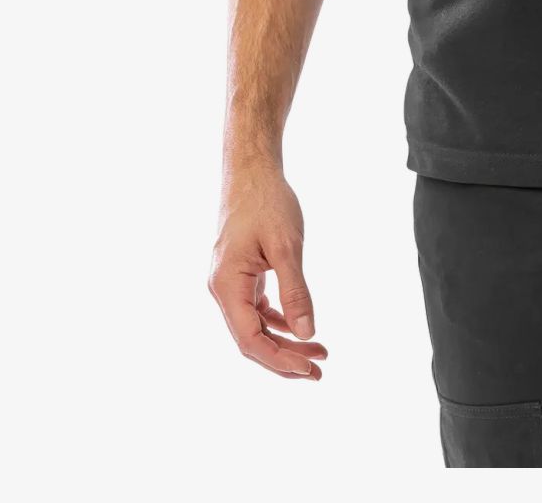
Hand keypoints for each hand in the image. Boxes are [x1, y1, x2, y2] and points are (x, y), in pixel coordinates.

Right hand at [208, 165, 328, 378]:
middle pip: (251, 339)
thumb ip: (296, 291)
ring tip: (318, 353)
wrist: (251, 170)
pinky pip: (256, 308)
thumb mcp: (287, 247)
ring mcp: (229, 282)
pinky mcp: (240, 274)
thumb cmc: (267, 202)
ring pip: (255, 325)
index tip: (309, 369)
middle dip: (284, 357)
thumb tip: (307, 333)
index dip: (279, 360)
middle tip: (319, 370)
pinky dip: (278, 320)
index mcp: (226, 286)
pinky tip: (300, 328)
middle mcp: (222, 289)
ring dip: (284, 341)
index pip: (250, 340)